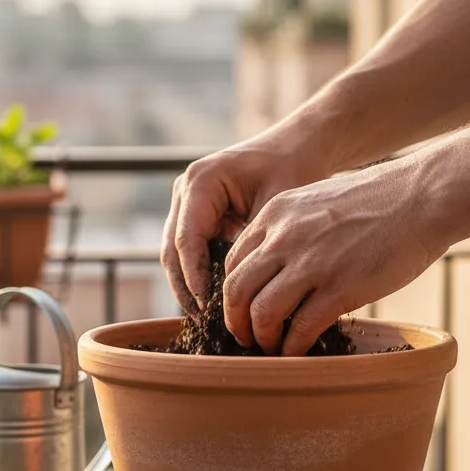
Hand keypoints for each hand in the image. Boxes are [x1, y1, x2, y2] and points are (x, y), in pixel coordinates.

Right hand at [161, 121, 331, 314]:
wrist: (297, 148)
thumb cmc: (293, 169)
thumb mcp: (277, 208)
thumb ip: (254, 246)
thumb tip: (242, 293)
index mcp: (201, 182)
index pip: (186, 240)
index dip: (194, 278)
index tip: (208, 308)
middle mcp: (185, 190)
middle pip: (172, 251)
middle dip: (186, 289)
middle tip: (204, 322)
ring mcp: (186, 203)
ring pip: (174, 255)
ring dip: (188, 286)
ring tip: (207, 319)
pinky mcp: (195, 216)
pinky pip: (189, 252)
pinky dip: (197, 276)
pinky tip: (213, 302)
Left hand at [222, 158, 449, 355]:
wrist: (423, 196)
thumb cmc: (377, 201)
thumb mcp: (317, 201)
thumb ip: (290, 231)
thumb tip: (277, 269)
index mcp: (275, 215)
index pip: (232, 263)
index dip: (232, 294)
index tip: (241, 310)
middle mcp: (284, 238)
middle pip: (236, 291)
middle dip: (236, 322)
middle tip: (246, 337)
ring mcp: (311, 263)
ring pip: (262, 312)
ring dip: (262, 338)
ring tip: (272, 348)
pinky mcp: (340, 288)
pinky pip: (301, 328)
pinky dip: (293, 347)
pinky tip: (298, 351)